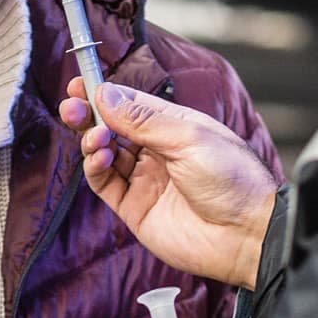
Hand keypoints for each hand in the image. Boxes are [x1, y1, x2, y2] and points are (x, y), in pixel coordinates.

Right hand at [60, 79, 277, 286]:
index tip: (80, 82)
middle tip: (72, 107)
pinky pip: (105, 184)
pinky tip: (100, 157)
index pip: (129, 104)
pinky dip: (95, 168)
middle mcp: (156, 151)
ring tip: (95, 137)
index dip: (104, 93)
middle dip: (89, 115)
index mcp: (173, 126)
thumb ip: (143, 119)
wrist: (245, 234)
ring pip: (104, 154)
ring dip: (92, 141)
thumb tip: (107, 94)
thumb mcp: (188, 136)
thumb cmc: (232, 179)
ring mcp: (144, 179)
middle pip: (111, 127)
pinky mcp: (134, 208)